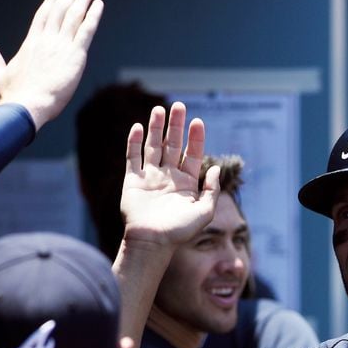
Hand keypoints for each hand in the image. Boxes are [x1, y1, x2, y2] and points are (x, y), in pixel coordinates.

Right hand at [0, 0, 102, 130]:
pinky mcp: (75, 56)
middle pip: (61, 8)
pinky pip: (86, 31)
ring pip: (74, 15)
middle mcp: (47, 39)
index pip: (44, 14)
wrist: (27, 106)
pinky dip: (93, 16)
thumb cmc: (14, 95)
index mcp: (32, 42)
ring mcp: (61, 46)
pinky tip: (99, 4)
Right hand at [119, 101, 220, 249]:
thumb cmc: (179, 231)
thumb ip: (211, 190)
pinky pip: (133, 157)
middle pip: (173, 144)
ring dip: (156, 128)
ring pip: (153, 146)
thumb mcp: (204, 212)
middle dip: (176, 126)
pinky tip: (139, 126)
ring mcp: (150, 177)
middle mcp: (169, 177)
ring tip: (160, 109)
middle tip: (179, 106)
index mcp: (187, 184)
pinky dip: (135, 141)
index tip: (198, 121)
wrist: (152, 241)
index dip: (195, 138)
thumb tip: (215, 168)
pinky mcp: (133, 180)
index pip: (192, 154)